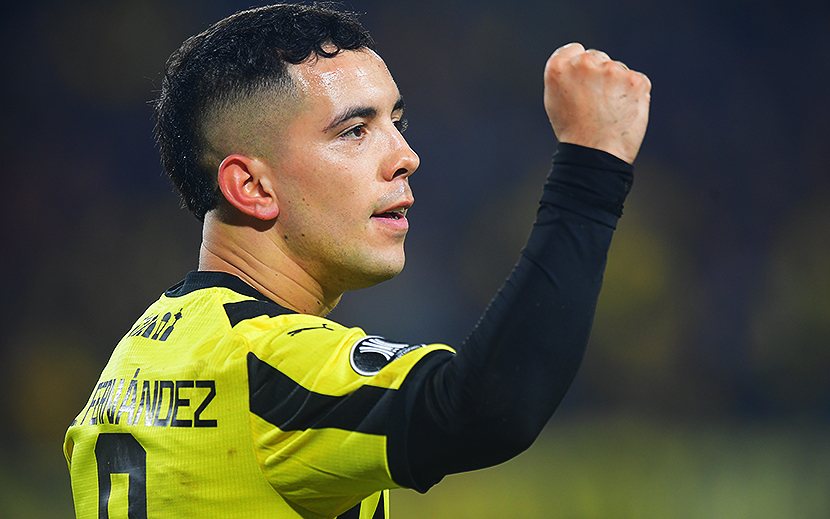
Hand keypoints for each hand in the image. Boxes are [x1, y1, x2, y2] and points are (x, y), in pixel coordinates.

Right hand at [543, 42, 650, 163]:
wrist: (595, 154)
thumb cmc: (573, 131)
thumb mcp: (556, 100)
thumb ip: (566, 75)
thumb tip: (583, 60)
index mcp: (558, 67)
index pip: (574, 50)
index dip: (578, 68)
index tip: (580, 84)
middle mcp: (584, 63)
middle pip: (597, 57)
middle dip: (598, 75)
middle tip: (594, 105)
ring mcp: (612, 69)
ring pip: (617, 69)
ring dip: (616, 85)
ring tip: (607, 112)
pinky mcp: (636, 80)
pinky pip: (636, 81)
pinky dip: (633, 95)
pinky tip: (622, 112)